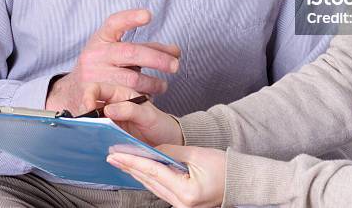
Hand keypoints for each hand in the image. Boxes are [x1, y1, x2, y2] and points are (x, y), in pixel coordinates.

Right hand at [45, 9, 180, 113]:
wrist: (72, 92)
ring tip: (163, 86)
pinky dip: (140, 98)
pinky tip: (148, 98)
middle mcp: (95, 54)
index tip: (148, 15)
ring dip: (153, 83)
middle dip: (157, 58)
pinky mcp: (94, 97)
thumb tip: (176, 51)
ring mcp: (93, 76)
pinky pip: (124, 99)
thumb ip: (145, 48)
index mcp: (101, 38)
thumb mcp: (117, 51)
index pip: (115, 23)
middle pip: (131, 52)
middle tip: (175, 65)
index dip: (131, 18)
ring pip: (131, 79)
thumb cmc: (103, 66)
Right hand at [79, 82, 183, 146]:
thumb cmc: (160, 124)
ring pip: (90, 120)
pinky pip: (95, 135)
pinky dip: (91, 137)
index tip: (87, 107)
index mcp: (121, 95)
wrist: (167, 142)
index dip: (89, 95)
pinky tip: (91, 142)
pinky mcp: (109, 136)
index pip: (98, 88)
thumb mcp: (148, 115)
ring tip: (86, 133)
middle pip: (89, 104)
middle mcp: (112, 106)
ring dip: (86, 125)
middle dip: (83, 112)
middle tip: (84, 123)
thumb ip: (130, 110)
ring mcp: (109, 122)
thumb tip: (108, 109)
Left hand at [107, 145, 225, 207]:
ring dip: (136, 172)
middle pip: (149, 181)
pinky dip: (149, 178)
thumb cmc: (223, 168)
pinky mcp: (181, 205)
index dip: (133, 161)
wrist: (238, 182)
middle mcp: (181, 204)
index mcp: (186, 192)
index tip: (117, 154)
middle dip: (130, 167)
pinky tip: (139, 170)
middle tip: (112, 155)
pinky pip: (160, 190)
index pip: (153, 172)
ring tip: (121, 161)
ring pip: (152, 187)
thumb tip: (151, 149)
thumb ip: (172, 152)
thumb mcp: (197, 154)